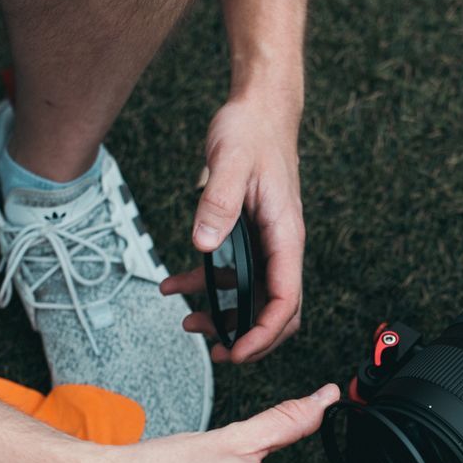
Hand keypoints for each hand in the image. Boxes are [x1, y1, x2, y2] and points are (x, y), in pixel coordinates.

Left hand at [160, 92, 304, 362]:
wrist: (258, 109)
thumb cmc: (251, 131)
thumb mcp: (230, 162)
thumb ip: (218, 203)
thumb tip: (203, 244)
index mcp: (286, 233)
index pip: (286, 298)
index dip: (264, 333)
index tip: (237, 351)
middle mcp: (281, 244)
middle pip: (278, 309)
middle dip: (249, 338)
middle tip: (217, 353)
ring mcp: (267, 242)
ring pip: (254, 296)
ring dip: (224, 316)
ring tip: (189, 324)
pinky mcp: (250, 235)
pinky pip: (234, 274)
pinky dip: (207, 286)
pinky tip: (176, 286)